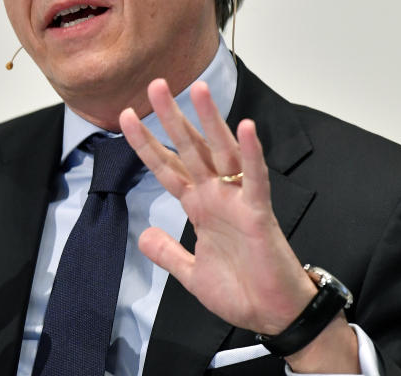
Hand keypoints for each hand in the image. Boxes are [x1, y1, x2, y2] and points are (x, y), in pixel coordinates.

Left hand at [119, 79, 357, 371]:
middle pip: (189, 149)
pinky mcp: (259, 214)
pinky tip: (246, 127)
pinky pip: (256, 178)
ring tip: (197, 89)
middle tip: (155, 84)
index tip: (126, 117)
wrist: (274, 316)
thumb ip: (169, 253)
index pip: (167, 168)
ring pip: (221, 152)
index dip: (146, 143)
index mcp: (199, 207)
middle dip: (172, 118)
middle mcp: (217, 196)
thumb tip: (145, 234)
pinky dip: (252, 153)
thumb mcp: (192, 273)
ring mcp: (238, 201)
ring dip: (210, 121)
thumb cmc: (242, 291)